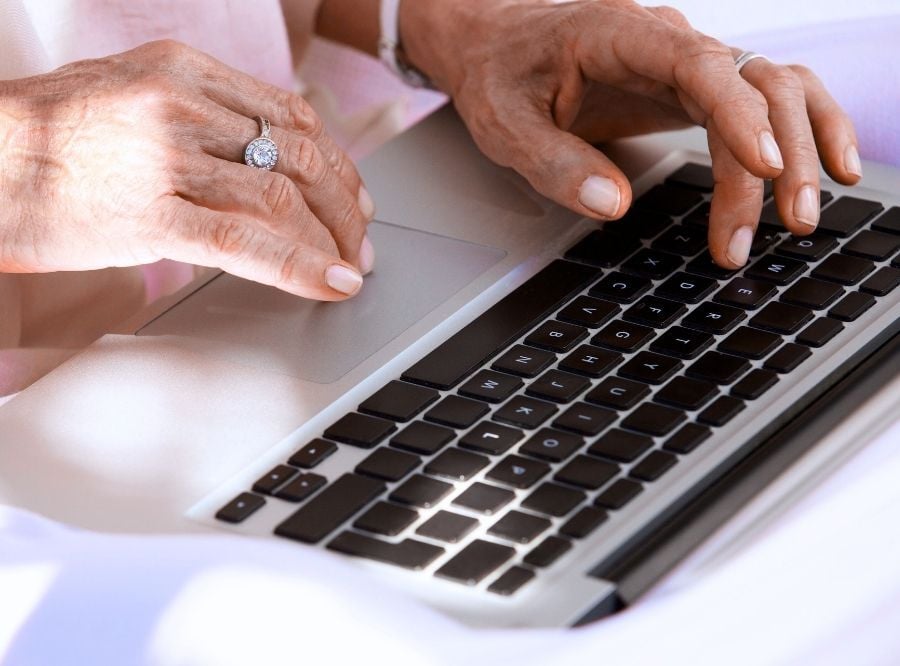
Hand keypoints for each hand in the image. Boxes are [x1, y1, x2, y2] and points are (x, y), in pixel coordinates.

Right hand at [0, 40, 375, 299]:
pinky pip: (243, 241)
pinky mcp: (147, 214)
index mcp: (182, 69)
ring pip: (281, 197)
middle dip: (344, 205)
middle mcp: (181, 104)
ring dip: (330, 239)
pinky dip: (298, 265)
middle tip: (360, 240)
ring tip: (348, 268)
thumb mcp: (129, 95)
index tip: (354, 195)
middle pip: (300, 155)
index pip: (289, 114)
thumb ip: (197, 115)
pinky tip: (328, 283)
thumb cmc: (48, 137)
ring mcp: (165, 157)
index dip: (336, 161)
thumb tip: (261, 155)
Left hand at [402, 1, 861, 267]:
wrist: (497, 46)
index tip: (763, 168)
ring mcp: (688, 62)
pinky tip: (828, 168)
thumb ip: (551, 161)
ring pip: (774, 88)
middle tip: (780, 226)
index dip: (739, 115)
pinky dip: (804, 129)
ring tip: (799, 218)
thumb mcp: (504, 124)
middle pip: (753, 82)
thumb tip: (610, 205)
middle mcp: (668, 41)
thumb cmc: (499, 76)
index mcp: (620, 33)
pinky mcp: (694, 87)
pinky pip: (765, 98)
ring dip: (800, 149)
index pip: (699, 66)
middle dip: (779, 155)